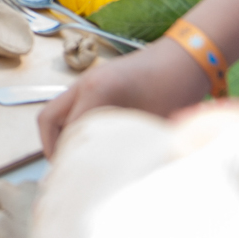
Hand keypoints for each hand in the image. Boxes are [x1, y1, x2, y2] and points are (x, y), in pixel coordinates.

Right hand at [37, 39, 211, 156]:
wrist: (189, 55)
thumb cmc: (177, 86)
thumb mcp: (153, 121)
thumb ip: (127, 144)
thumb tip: (109, 172)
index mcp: (96, 91)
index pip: (67, 133)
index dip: (68, 159)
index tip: (75, 181)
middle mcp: (85, 84)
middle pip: (49, 120)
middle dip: (54, 148)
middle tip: (70, 172)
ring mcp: (90, 82)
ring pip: (60, 114)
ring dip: (64, 137)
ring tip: (81, 161)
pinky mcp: (99, 84)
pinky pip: (75, 109)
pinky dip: (77, 128)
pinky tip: (96, 144)